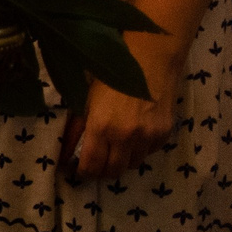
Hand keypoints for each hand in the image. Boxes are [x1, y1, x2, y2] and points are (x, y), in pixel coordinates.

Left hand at [62, 74, 178, 181]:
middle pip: (113, 171)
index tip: (78, 171)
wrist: (150, 59)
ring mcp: (148, 137)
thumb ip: (77, 127)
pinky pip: (149, 153)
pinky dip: (139, 150)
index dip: (84, 172)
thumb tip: (66, 152)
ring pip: (132, 164)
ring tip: (114, 148)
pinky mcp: (165, 133)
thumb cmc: (110, 75)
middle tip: (95, 165)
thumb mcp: (85, 99)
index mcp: (101, 126)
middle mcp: (126, 136)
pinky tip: (134, 137)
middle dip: (102, 171)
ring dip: (122, 161)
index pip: (92, 165)